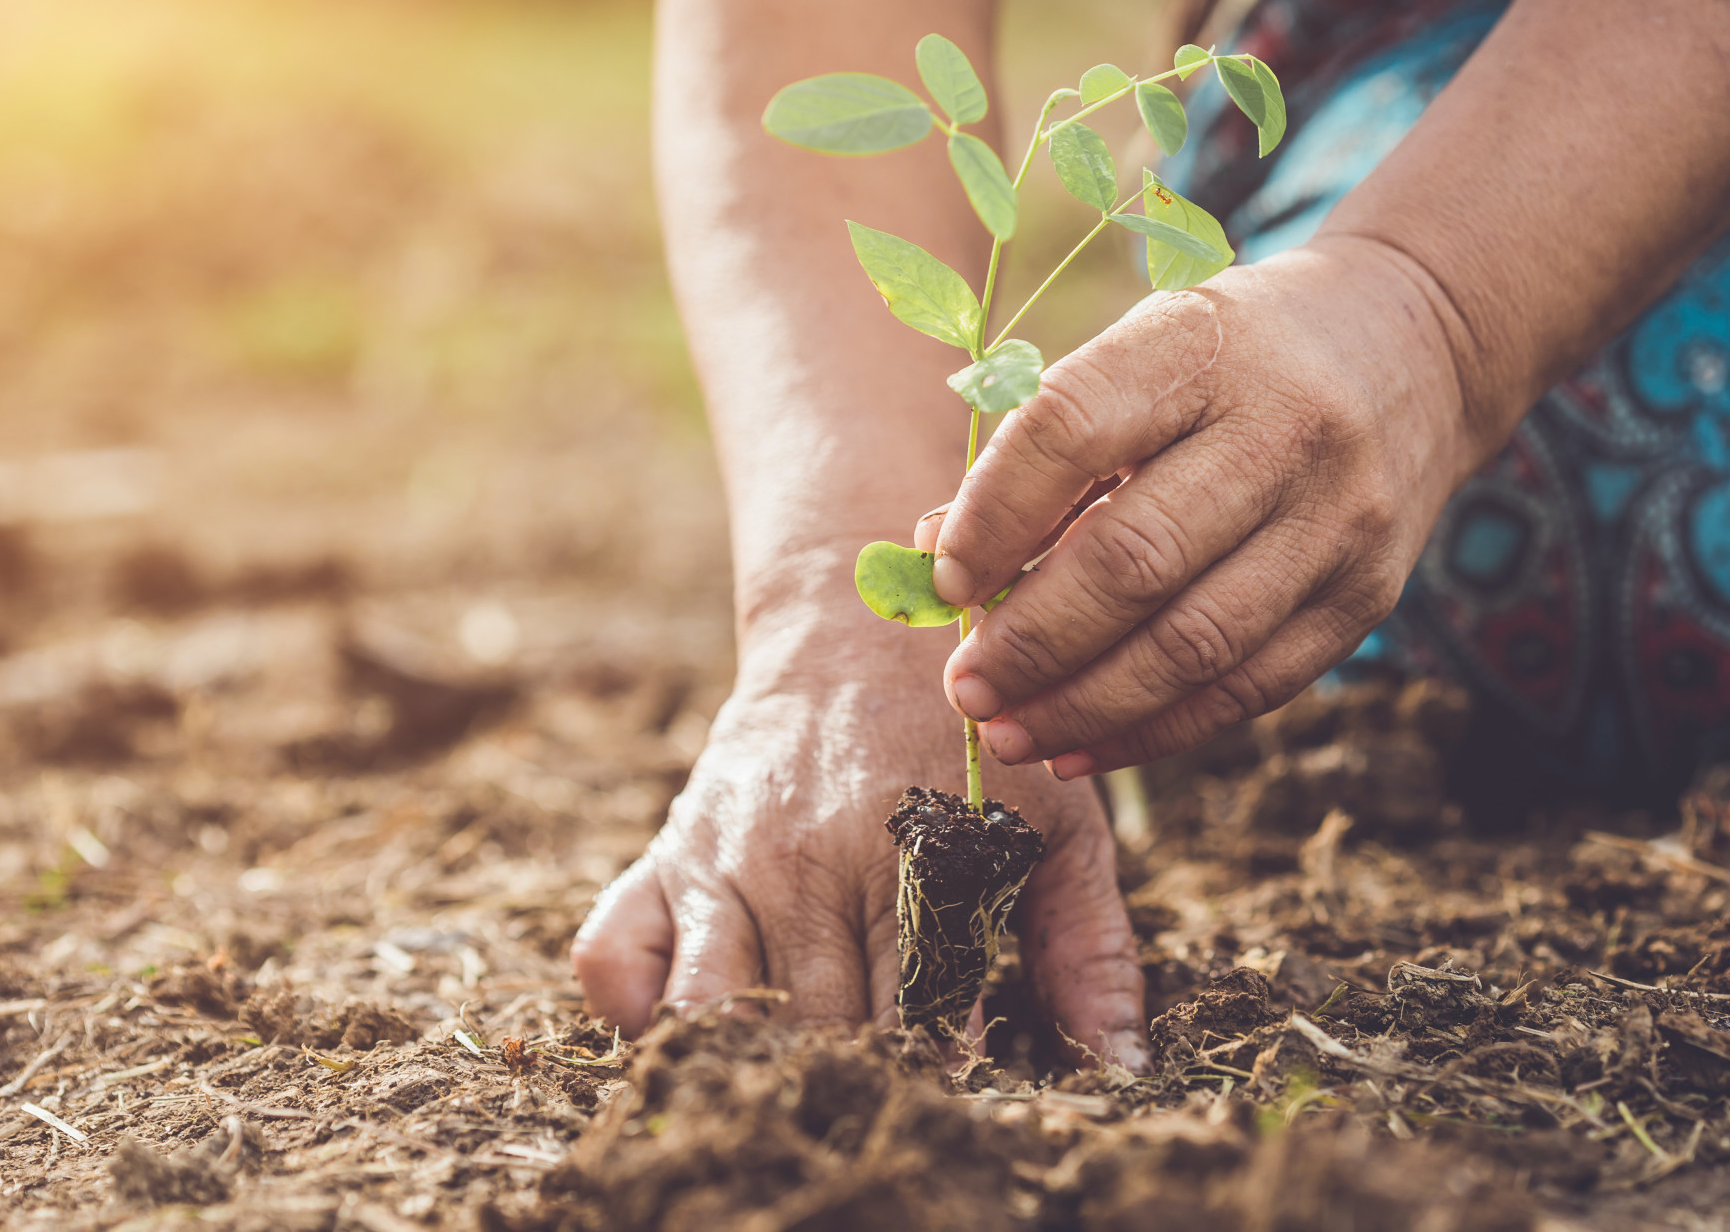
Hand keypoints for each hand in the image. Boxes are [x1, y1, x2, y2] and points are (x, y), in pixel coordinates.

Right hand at [570, 601, 1149, 1069]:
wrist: (862, 629)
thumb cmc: (973, 744)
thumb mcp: (1057, 827)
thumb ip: (1089, 949)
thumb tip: (1117, 1067)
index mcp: (910, 857)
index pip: (917, 1016)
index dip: (935, 1076)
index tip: (950, 1096)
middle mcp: (806, 862)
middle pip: (815, 1029)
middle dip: (847, 1082)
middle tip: (873, 1099)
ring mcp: (724, 860)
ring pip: (706, 1011)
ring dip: (740, 1061)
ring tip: (783, 1085)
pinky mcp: (668, 853)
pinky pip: (612, 956)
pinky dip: (633, 1011)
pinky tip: (689, 1031)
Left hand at [922, 235, 1477, 778]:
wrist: (1416, 348)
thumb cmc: (1234, 361)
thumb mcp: (1142, 356)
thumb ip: (1042, 451)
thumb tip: (935, 559)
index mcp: (1202, 346)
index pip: (1074, 429)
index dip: (996, 512)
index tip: (946, 577)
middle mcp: (1283, 429)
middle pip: (1135, 558)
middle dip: (1032, 640)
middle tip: (965, 687)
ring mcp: (1336, 520)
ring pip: (1194, 644)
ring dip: (1084, 706)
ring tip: (1009, 733)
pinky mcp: (1367, 597)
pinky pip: (1249, 689)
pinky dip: (1154, 731)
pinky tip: (1081, 749)